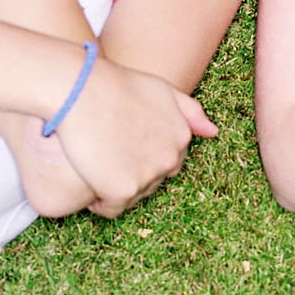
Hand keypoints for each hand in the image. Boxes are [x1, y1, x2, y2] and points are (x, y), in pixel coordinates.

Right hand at [56, 58, 217, 217]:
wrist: (81, 89)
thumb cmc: (118, 85)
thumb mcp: (161, 89)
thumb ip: (189, 111)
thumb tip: (213, 132)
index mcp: (181, 136)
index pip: (168, 161)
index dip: (144, 154)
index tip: (124, 142)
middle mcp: (170, 158)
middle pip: (152, 181)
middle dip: (132, 171)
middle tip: (109, 150)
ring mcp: (148, 176)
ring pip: (132, 196)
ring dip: (116, 186)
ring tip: (98, 160)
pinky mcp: (122, 190)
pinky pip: (112, 209)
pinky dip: (100, 200)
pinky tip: (89, 176)